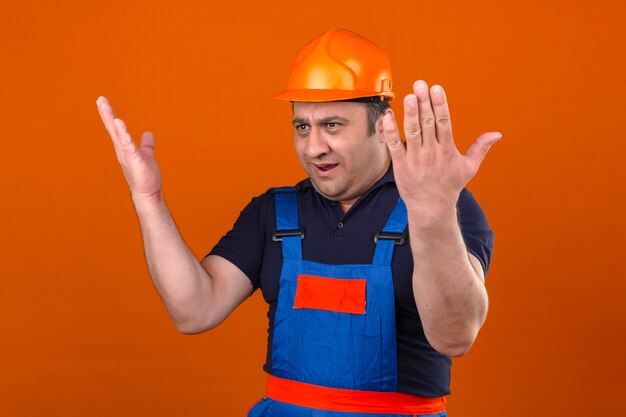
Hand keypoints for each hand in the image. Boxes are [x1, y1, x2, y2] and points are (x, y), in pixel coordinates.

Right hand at [96, 96, 161, 200]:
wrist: (147, 193)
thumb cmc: (145, 176)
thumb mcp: (146, 155)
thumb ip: (147, 144)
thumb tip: (148, 133)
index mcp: (124, 147)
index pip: (115, 128)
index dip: (109, 115)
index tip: (103, 101)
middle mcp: (122, 149)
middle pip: (112, 128)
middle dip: (106, 113)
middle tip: (100, 99)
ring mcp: (126, 154)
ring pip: (118, 134)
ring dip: (112, 120)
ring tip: (105, 106)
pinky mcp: (134, 159)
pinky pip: (128, 144)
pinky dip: (124, 134)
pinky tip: (120, 123)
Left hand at [382, 80, 500, 210]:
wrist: (432, 209)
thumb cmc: (450, 186)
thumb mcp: (469, 167)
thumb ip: (481, 148)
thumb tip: (497, 134)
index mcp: (447, 150)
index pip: (444, 122)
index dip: (440, 104)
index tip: (436, 88)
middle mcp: (432, 152)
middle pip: (428, 123)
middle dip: (424, 102)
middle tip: (420, 84)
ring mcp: (416, 159)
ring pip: (412, 132)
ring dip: (410, 114)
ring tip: (409, 97)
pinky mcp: (401, 165)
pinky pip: (394, 146)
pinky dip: (390, 131)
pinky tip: (388, 116)